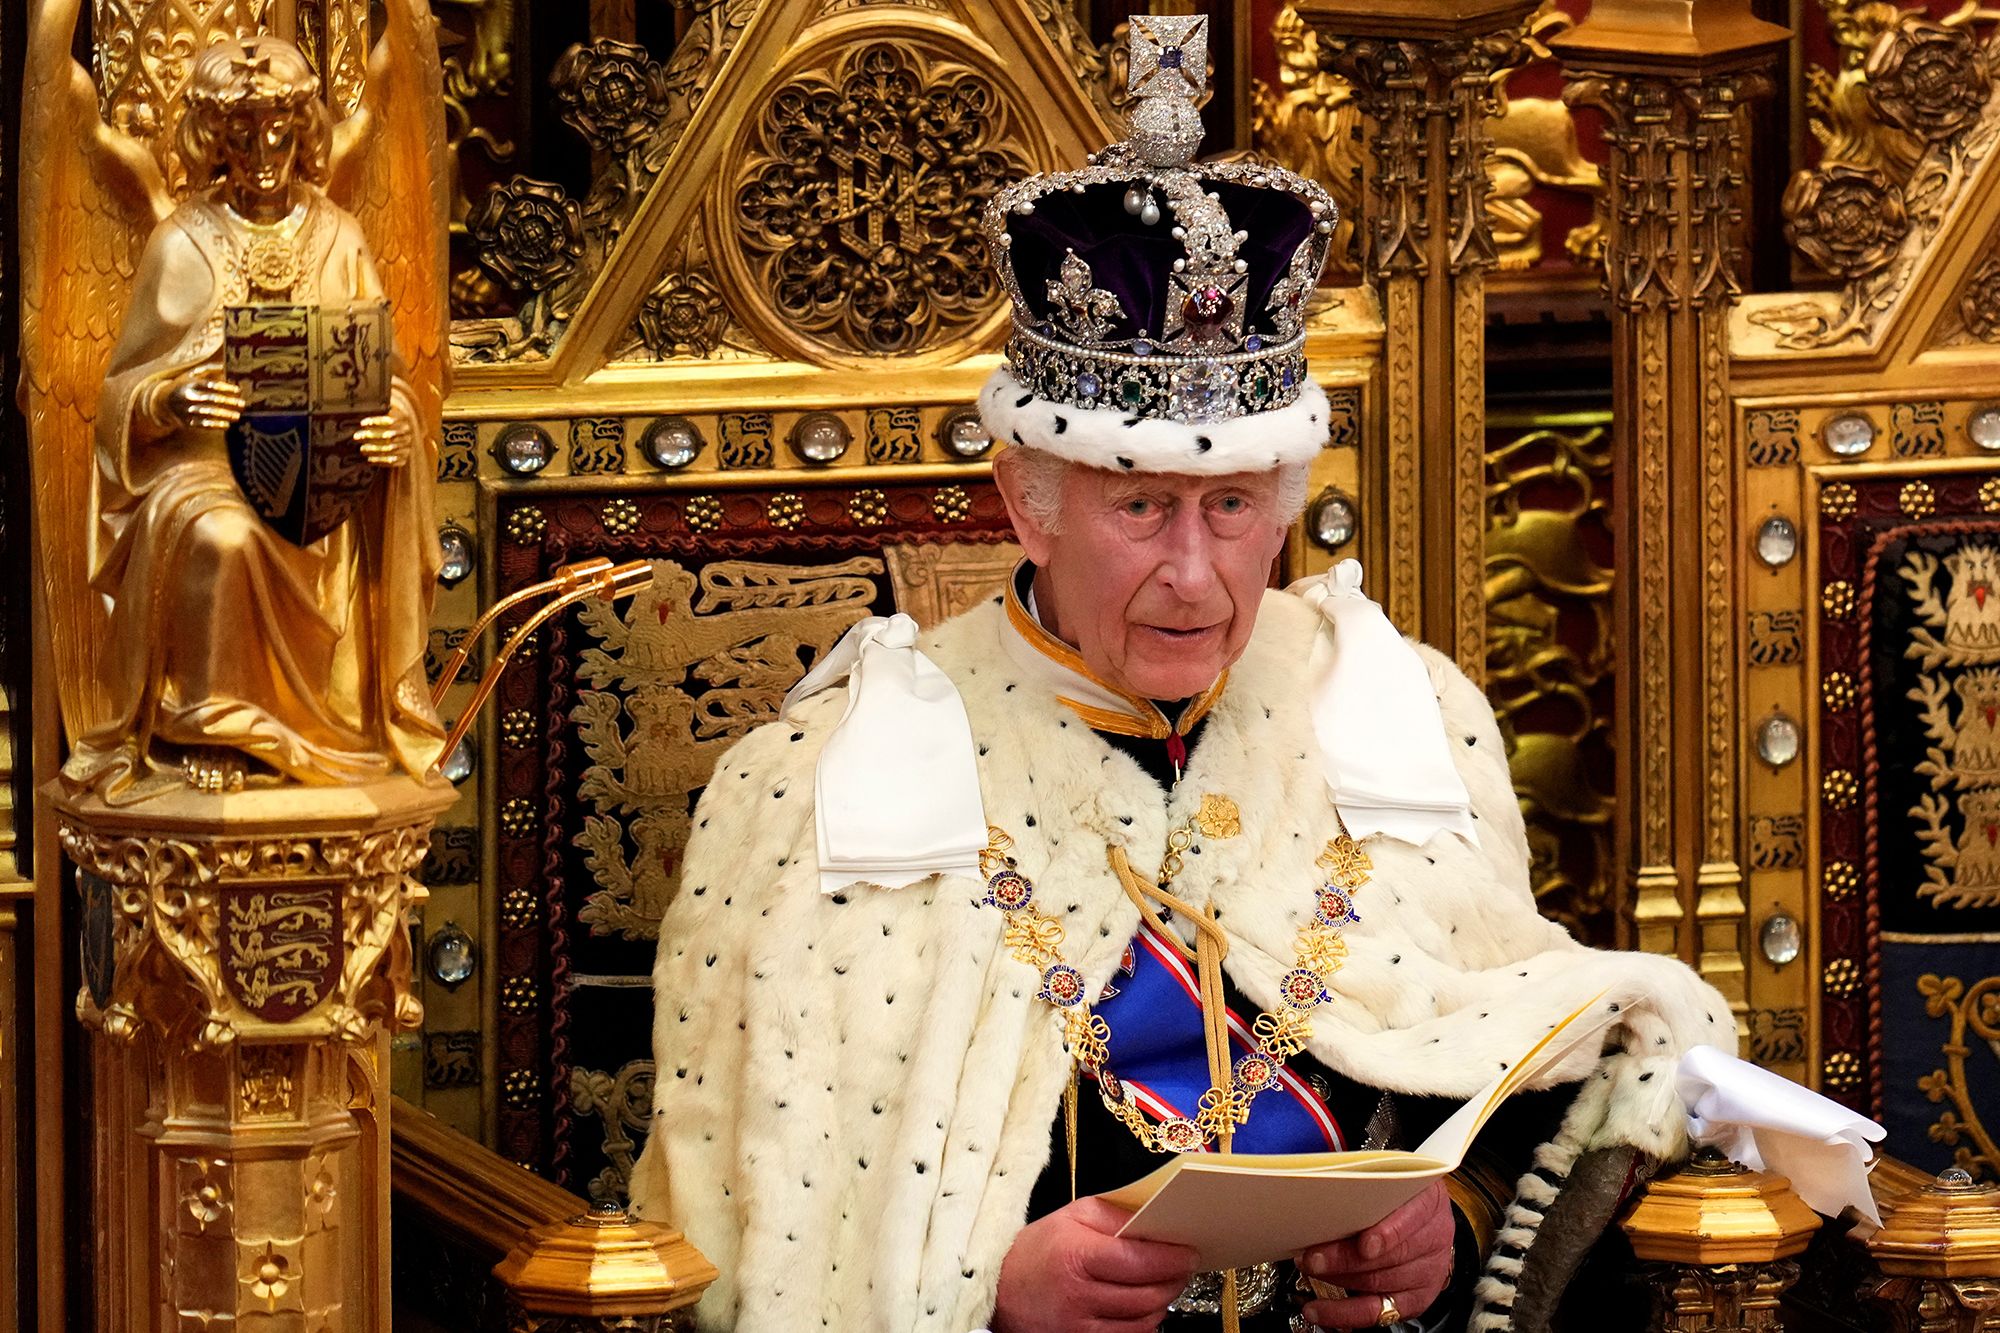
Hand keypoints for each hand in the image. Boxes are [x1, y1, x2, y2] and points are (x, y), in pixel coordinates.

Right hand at [163, 366, 245, 430]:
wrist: (163, 401)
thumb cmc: (184, 384)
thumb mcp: (192, 374)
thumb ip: (208, 369)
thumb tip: (225, 366)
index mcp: (191, 383)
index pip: (210, 385)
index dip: (225, 388)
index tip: (238, 390)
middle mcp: (189, 396)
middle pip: (211, 399)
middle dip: (228, 402)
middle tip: (243, 404)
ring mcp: (187, 410)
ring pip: (208, 413)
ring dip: (224, 415)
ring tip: (237, 416)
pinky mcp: (187, 422)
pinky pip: (202, 425)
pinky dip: (215, 426)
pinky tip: (226, 425)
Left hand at [354, 410, 412, 468]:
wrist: (399, 431)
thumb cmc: (386, 418)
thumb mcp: (385, 410)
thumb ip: (377, 409)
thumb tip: (360, 409)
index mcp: (404, 419)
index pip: (390, 420)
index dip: (375, 422)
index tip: (362, 423)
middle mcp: (407, 433)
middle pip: (389, 436)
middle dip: (371, 436)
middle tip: (356, 437)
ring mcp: (407, 446)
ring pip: (390, 449)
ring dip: (373, 449)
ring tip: (362, 449)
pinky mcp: (404, 457)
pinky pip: (392, 461)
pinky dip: (379, 460)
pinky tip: (369, 458)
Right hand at [992, 1197, 1197, 1332]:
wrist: (1000, 1290)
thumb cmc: (1038, 1250)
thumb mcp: (1072, 1217)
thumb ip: (1115, 1214)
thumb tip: (1156, 1218)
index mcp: (1075, 1256)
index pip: (1138, 1260)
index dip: (1171, 1258)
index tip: (1189, 1252)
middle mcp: (1078, 1295)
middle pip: (1146, 1294)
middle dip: (1174, 1280)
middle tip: (1183, 1266)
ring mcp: (1079, 1327)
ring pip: (1143, 1321)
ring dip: (1163, 1302)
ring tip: (1166, 1283)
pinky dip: (1144, 1322)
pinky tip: (1144, 1305)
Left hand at [1295, 1183, 1453, 1329]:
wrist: (1423, 1215)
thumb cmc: (1398, 1193)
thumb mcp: (1390, 1174)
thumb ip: (1365, 1180)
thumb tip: (1323, 1183)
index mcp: (1430, 1199)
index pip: (1414, 1216)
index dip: (1389, 1233)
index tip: (1365, 1244)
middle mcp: (1434, 1237)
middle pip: (1393, 1256)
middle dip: (1347, 1259)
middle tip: (1313, 1257)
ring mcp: (1428, 1271)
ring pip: (1382, 1283)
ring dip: (1340, 1280)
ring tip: (1310, 1272)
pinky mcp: (1415, 1298)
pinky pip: (1379, 1312)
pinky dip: (1346, 1312)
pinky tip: (1322, 1309)